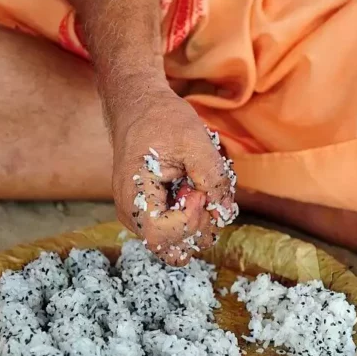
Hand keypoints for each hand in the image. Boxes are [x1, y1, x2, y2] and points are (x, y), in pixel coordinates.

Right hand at [108, 79, 235, 264]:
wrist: (139, 108)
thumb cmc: (161, 119)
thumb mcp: (196, 141)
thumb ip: (214, 178)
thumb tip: (223, 212)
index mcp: (134, 196)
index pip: (162, 236)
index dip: (188, 220)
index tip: (195, 190)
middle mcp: (132, 215)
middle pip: (173, 247)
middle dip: (200, 223)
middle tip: (201, 186)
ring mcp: (141, 219)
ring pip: (179, 244)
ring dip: (200, 221)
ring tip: (198, 186)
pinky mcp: (151, 216)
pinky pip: (178, 232)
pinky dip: (195, 217)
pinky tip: (194, 190)